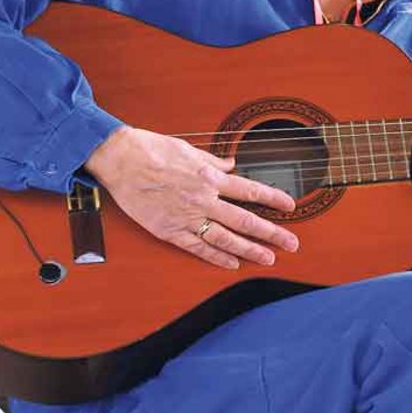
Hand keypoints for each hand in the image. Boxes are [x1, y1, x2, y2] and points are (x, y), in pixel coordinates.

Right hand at [84, 125, 299, 269]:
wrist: (120, 159)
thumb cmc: (152, 150)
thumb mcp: (189, 149)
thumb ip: (213, 161)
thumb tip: (232, 165)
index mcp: (209, 176)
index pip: (250, 191)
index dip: (273, 199)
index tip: (291, 206)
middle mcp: (203, 199)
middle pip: (245, 220)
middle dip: (271, 233)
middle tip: (291, 244)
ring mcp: (187, 217)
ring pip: (226, 238)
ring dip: (250, 250)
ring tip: (268, 259)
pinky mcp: (169, 231)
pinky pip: (198, 248)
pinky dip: (217, 258)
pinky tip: (232, 264)